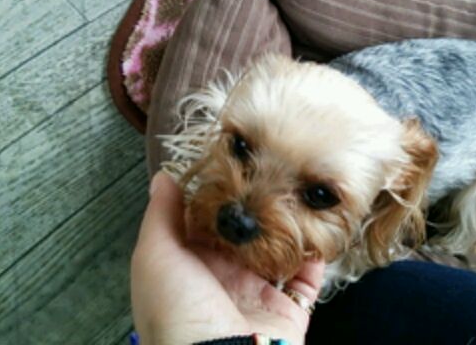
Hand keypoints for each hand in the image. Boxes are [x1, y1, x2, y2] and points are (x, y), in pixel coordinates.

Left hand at [131, 172, 324, 344]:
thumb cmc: (178, 308)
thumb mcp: (156, 256)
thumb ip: (162, 215)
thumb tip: (163, 177)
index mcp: (189, 268)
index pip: (205, 224)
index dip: (217, 196)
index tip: (233, 164)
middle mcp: (223, 280)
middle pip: (243, 237)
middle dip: (256, 210)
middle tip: (274, 173)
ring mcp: (257, 295)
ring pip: (277, 254)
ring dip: (289, 231)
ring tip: (300, 197)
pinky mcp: (287, 310)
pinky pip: (306, 281)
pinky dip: (315, 260)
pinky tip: (320, 233)